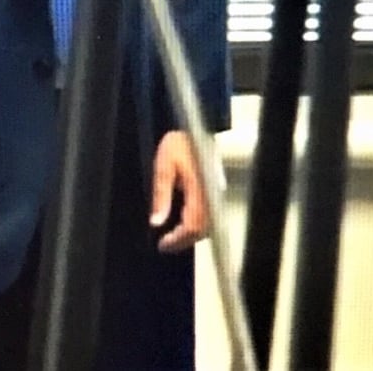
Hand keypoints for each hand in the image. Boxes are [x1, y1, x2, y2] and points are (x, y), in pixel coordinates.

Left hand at [151, 130, 209, 252]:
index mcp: (199, 190)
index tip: (162, 244)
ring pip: (208, 225)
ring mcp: (216, 193)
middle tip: (166, 245)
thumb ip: (161, 194)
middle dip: (184, 241)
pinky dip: (198, 225)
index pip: (192, 225)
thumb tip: (156, 222)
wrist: (200, 128)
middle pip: (203, 229)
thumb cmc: (181, 144)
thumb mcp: (164, 165)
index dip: (178, 240)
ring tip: (173, 238)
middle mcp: (211, 195)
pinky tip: (185, 223)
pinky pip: (210, 215)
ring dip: (191, 235)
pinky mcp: (216, 191)